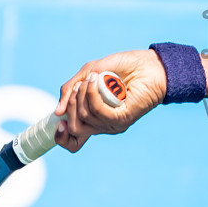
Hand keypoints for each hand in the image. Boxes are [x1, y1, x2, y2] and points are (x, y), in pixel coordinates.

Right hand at [52, 49, 167, 151]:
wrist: (150, 65)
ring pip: (84, 118)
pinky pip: (98, 112)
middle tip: (80, 85)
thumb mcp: (89, 73)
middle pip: (75, 128)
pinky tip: (97, 81)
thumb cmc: (122, 67)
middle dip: (71, 104)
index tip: (58, 118)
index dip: (61, 137)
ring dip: (83, 94)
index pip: (74, 142)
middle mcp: (103, 125)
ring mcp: (112, 124)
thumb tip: (57, 112)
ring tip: (93, 78)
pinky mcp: (122, 119)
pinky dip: (92, 95)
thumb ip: (70, 89)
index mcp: (94, 118)